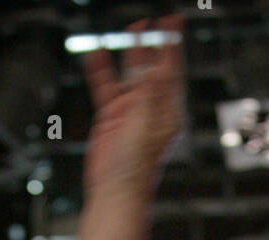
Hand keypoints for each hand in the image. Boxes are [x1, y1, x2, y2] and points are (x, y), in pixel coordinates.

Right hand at [81, 13, 184, 196]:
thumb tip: (156, 67)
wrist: (115, 191)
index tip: (173, 21)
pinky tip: (96, 54)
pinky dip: (101, 71)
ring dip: (128, 53)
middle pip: (151, 68)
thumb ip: (149, 94)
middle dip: (150, 44)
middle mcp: (151, 109)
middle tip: (149, 20)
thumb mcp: (145, 124)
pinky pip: (105, 87)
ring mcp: (131, 112)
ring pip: (129, 74)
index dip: (171, 45)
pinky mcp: (112, 117)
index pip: (171, 71)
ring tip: (128, 29)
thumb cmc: (136, 168)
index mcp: (167, 112)